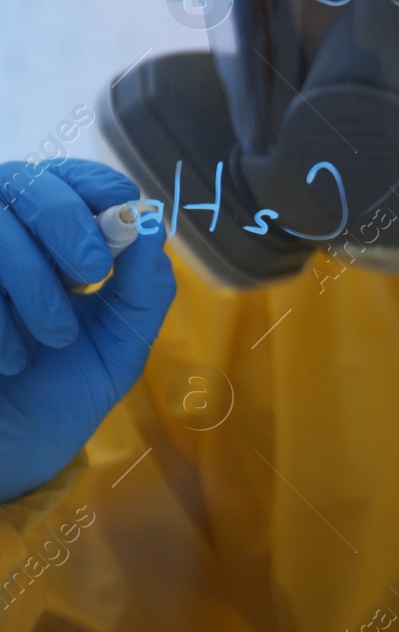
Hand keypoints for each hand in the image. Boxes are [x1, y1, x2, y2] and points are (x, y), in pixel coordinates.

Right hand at [0, 160, 175, 500]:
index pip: (74, 178)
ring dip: (32, 279)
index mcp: (54, 240)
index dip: (99, 188)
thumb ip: (144, 287)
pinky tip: (8, 357)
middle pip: (25, 182)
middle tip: (90, 272)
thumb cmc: (60, 392)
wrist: (4, 453)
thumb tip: (150, 222)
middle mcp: (2, 235)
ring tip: (54, 337)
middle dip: (67, 221)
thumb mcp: (120, 343)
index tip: (120, 221)